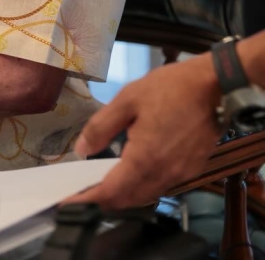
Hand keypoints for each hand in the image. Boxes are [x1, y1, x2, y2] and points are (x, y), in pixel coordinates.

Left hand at [66, 54, 221, 208]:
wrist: (216, 86)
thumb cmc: (169, 89)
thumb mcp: (126, 100)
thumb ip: (100, 128)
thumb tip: (82, 150)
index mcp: (145, 158)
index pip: (112, 191)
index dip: (88, 198)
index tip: (69, 199)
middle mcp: (164, 173)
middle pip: (128, 200)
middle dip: (103, 199)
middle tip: (82, 190)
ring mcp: (181, 174)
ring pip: (146, 196)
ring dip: (123, 195)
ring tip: (101, 183)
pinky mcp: (192, 169)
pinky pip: (161, 187)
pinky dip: (141, 188)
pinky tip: (130, 175)